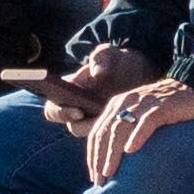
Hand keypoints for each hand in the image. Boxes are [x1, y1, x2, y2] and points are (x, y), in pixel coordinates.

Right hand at [29, 44, 156, 134]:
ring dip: (107, 130)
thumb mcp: (110, 55)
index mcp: (69, 94)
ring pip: (96, 134)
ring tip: (123, 121)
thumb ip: (101, 59)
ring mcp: (97, 121)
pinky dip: (121, 133)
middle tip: (104, 121)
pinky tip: (133, 124)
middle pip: (75, 127)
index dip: (61, 113)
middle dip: (87, 126)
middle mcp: (79, 111)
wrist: (140, 71)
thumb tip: (97, 74)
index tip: (78, 111)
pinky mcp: (115, 128)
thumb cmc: (118, 62)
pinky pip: (113, 137)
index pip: (53, 110)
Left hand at [78, 70, 193, 190]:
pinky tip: (131, 151)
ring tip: (109, 172)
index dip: (93, 155)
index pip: (97, 133)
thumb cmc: (167, 110)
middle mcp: (125, 103)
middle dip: (99, 158)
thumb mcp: (140, 117)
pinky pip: (146, 122)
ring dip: (112, 152)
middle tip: (99, 181)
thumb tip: (115, 160)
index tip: (94, 176)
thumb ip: (125, 130)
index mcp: (116, 106)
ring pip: (120, 129)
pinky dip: (137, 136)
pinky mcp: (161, 107)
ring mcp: (143, 104)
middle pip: (105, 133)